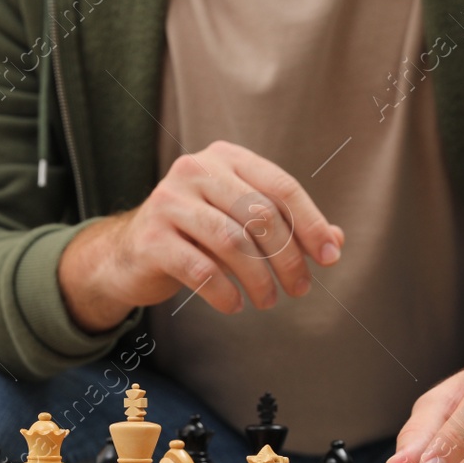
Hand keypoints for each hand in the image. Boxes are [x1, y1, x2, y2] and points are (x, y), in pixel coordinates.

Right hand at [58, 140, 343, 332]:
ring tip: (267, 301)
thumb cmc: (194, 237)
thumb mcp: (240, 224)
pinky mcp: (150, 238)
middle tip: (299, 289)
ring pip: (232, 241)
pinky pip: (200, 269)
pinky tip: (234, 305)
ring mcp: (168, 202)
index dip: (311, 223)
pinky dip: (224, 292)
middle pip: (259, 214)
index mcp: (224, 158)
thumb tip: (336, 244)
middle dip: (287, 257)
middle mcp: (195, 169)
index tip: (329, 258)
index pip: (280, 186)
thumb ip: (286, 228)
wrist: (127, 254)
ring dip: (259, 278)